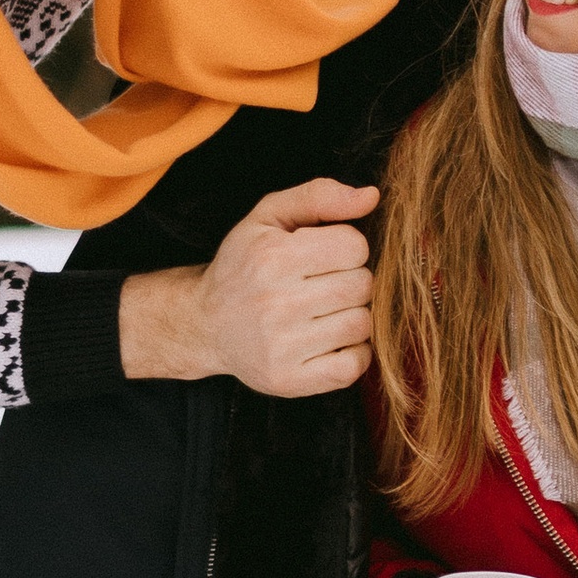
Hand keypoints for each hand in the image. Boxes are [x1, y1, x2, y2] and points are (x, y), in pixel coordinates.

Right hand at [118, 179, 378, 397]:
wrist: (205, 323)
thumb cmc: (245, 264)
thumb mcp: (269, 216)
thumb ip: (319, 196)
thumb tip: (372, 196)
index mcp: (272, 257)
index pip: (355, 246)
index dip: (346, 247)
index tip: (324, 254)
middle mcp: (275, 303)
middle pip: (362, 285)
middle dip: (350, 280)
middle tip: (324, 283)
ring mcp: (281, 347)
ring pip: (361, 324)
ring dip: (351, 315)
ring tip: (323, 310)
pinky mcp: (288, 381)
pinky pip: (354, 365)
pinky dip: (351, 352)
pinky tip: (328, 338)